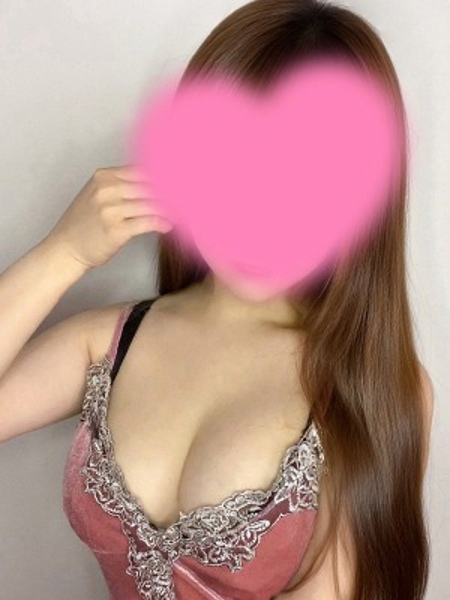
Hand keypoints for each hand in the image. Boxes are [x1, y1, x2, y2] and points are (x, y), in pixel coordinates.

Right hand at [45, 165, 173, 269]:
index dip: (166, 175)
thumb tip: (156, 184)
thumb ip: (123, 187)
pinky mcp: (116, 229)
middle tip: (190, 197)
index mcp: (104, 177)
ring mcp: (111, 209)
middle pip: (151, 186)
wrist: (65, 248)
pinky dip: (162, 223)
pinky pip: (148, 222)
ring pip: (152, 203)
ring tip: (183, 212)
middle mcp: (108, 189)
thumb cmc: (84, 224)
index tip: (183, 181)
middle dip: (172, 192)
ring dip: (171, 209)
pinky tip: (169, 226)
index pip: (143, 170)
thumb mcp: (99, 195)